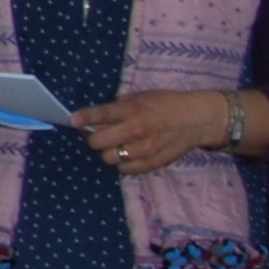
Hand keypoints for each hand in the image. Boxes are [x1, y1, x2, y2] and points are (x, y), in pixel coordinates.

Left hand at [73, 89, 261, 177]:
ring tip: (115, 146)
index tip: (72, 121)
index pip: (101, 115)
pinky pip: (125, 170)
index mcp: (132, 110)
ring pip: (108, 159)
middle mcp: (136, 130)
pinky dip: (122, 163)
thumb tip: (93, 120)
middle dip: (92, 139)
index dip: (83, 118)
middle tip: (96, 136)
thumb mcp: (139, 98)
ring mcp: (145, 149)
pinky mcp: (153, 164)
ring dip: (107, 152)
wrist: (196, 120)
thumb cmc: (164, 105)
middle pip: (97, 143)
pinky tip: (128, 154)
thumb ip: (117, 109)